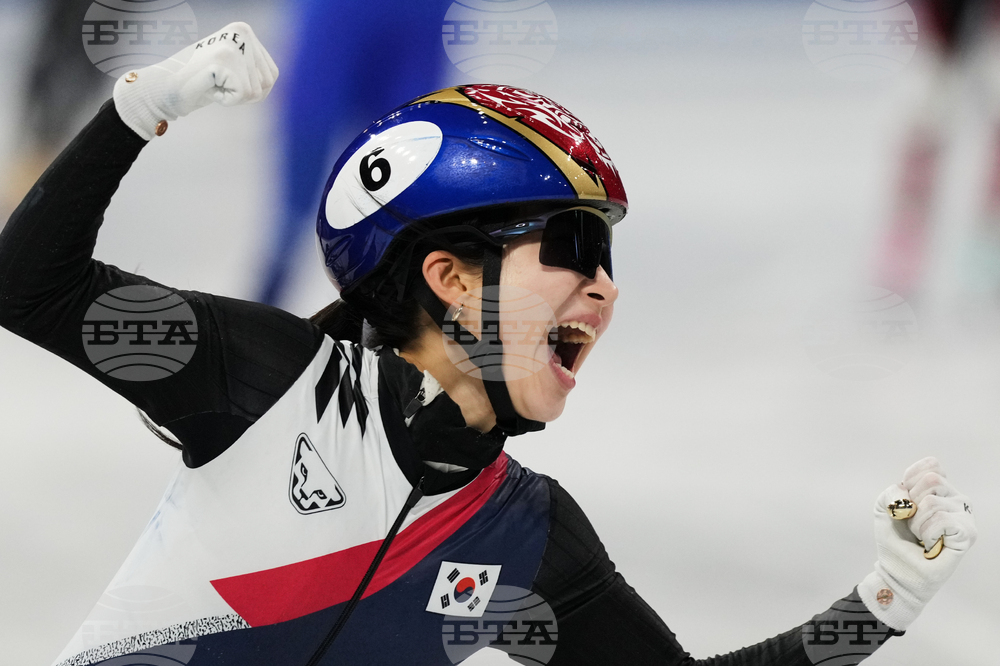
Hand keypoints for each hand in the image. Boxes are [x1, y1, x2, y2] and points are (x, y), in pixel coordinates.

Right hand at [112, 22, 278, 139]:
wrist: (165, 87)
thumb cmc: (201, 82)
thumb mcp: (234, 69)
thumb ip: (254, 69)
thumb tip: (272, 78)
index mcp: (245, 31)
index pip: (271, 75)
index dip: (251, 89)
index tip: (226, 80)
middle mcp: (242, 32)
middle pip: (265, 84)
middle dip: (243, 94)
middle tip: (217, 83)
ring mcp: (233, 44)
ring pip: (254, 91)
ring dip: (233, 96)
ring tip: (212, 83)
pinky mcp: (224, 60)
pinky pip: (241, 95)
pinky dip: (225, 100)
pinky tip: (209, 87)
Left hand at [858, 457, 976, 629]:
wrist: (898, 570)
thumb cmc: (895, 538)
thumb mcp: (884, 506)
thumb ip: (892, 491)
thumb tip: (910, 500)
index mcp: (940, 489)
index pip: (932, 465)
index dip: (910, 483)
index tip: (905, 504)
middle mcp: (957, 498)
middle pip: (931, 479)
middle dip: (912, 504)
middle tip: (913, 523)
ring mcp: (965, 516)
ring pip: (932, 502)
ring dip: (917, 523)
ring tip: (921, 537)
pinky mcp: (968, 534)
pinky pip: (942, 520)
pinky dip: (927, 533)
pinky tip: (931, 545)